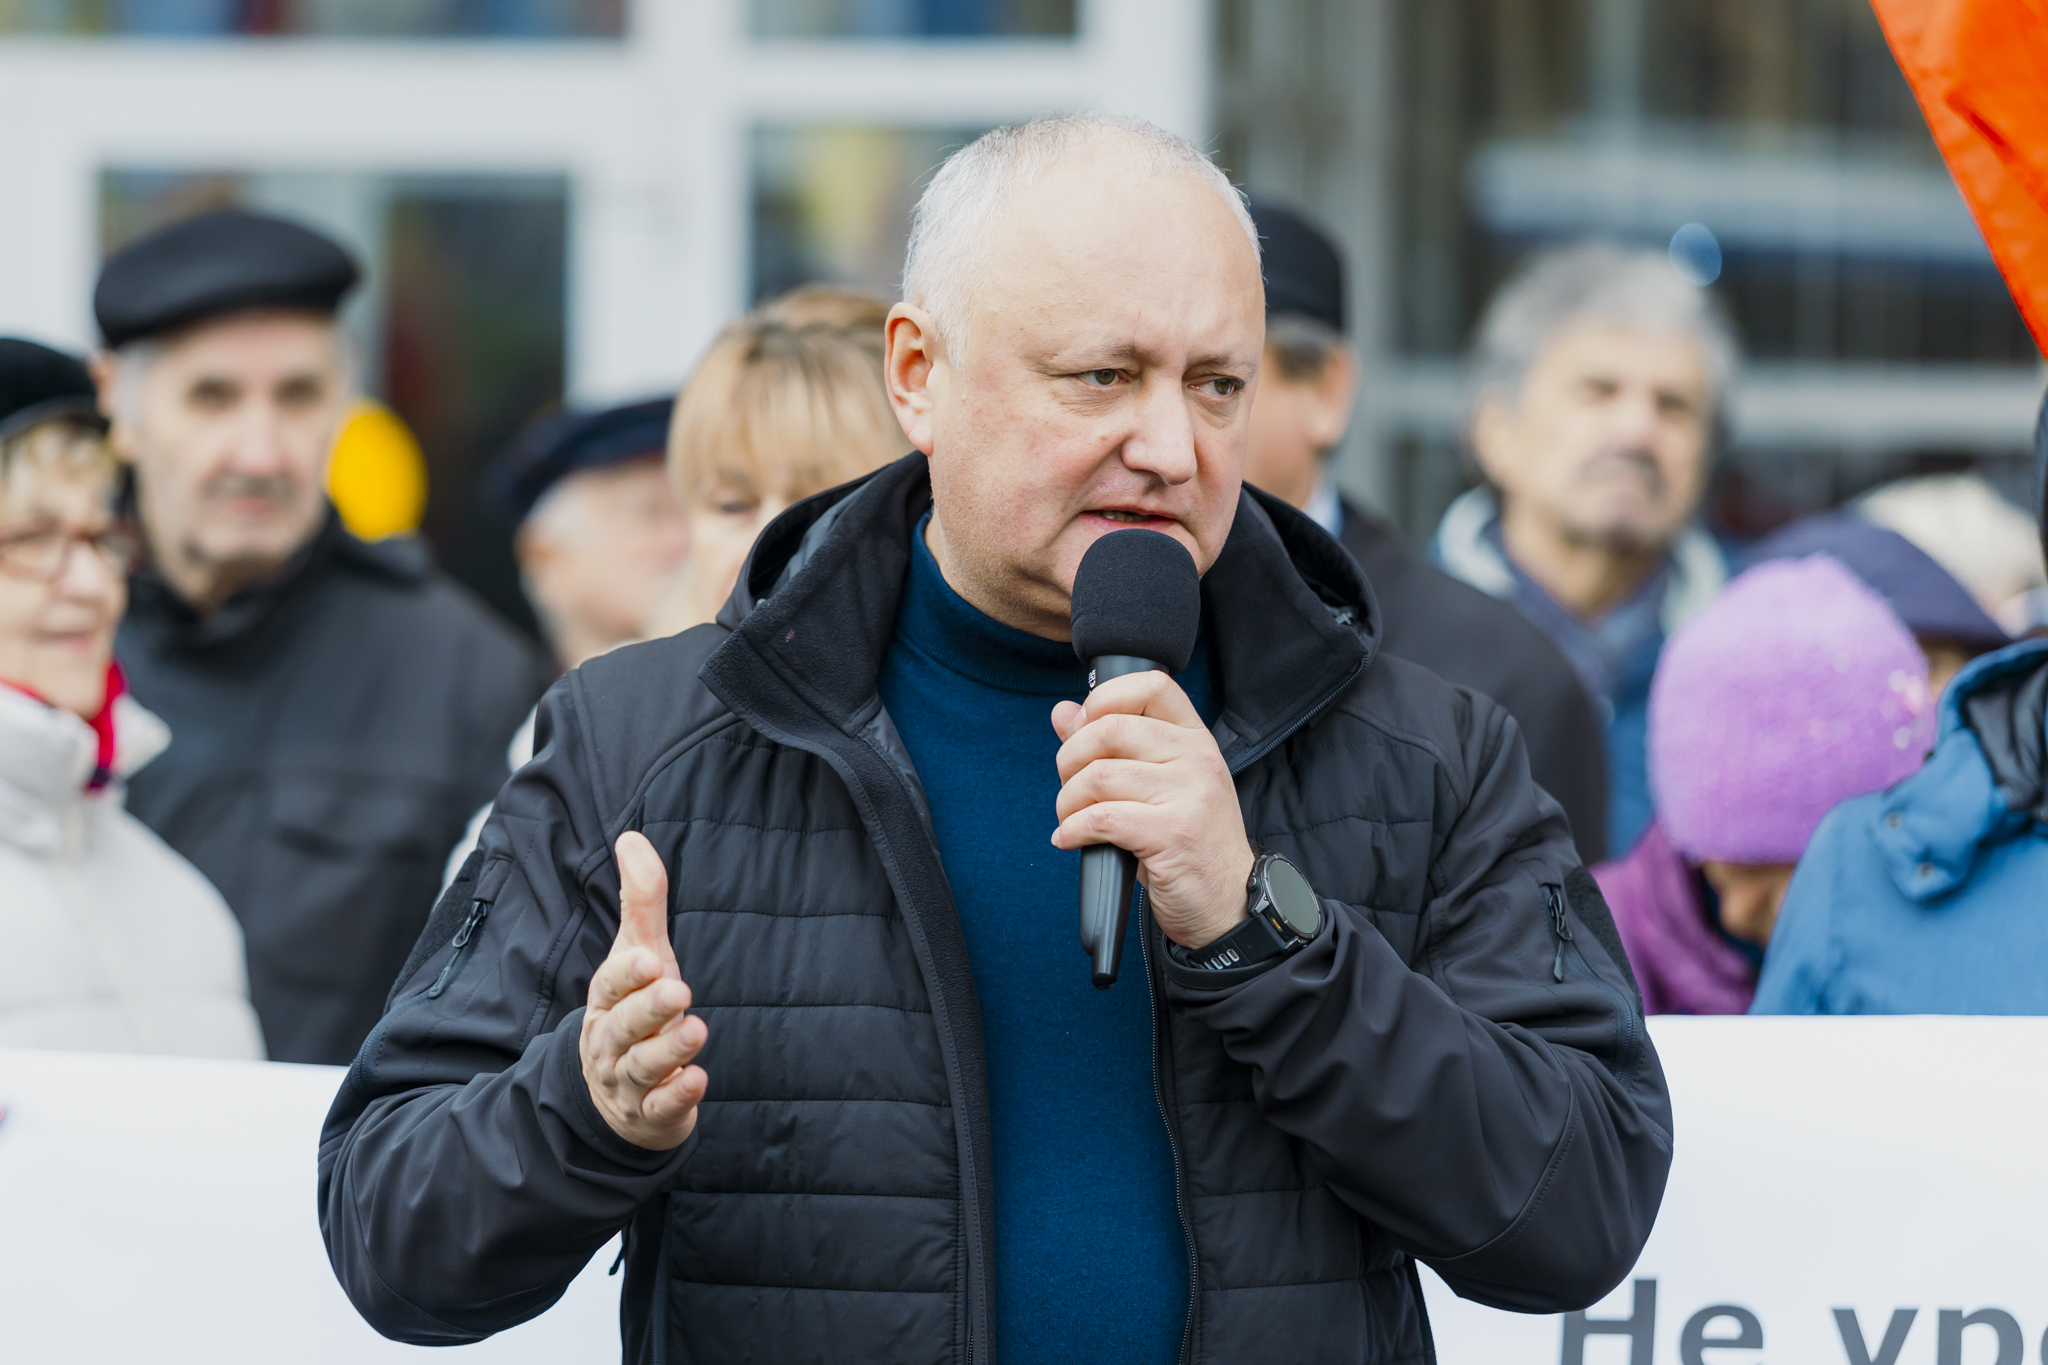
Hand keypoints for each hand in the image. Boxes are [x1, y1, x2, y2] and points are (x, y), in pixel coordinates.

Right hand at [580, 831, 707, 1150]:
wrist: (616, 1096)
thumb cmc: (634, 1011)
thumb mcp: (639, 956)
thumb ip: (640, 902)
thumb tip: (632, 837)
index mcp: (606, 1000)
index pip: (610, 984)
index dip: (627, 974)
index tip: (650, 959)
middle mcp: (610, 1041)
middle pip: (623, 1026)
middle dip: (648, 1009)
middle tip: (679, 991)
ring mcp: (628, 1081)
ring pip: (642, 1068)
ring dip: (668, 1051)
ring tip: (698, 1031)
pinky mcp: (651, 1114)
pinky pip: (660, 1108)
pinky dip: (676, 1097)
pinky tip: (697, 1082)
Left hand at [1051, 671, 1254, 949]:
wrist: (1228, 903)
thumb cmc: (1186, 843)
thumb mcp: (1157, 786)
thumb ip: (1111, 746)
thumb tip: (1063, 711)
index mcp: (1195, 739)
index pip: (1151, 684)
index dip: (1105, 699)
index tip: (1085, 731)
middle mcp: (1198, 758)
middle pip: (1110, 728)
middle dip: (1070, 759)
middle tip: (1069, 789)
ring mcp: (1190, 795)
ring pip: (1098, 776)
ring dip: (1068, 802)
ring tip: (1070, 820)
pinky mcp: (1173, 834)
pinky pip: (1101, 818)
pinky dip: (1072, 830)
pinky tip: (1070, 840)